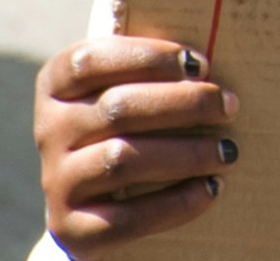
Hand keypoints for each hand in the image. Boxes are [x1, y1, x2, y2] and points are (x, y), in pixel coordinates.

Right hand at [35, 37, 238, 254]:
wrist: (93, 206)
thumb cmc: (125, 130)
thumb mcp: (123, 92)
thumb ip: (150, 71)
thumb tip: (210, 51)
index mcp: (56, 84)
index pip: (92, 60)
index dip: (149, 57)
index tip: (201, 64)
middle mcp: (50, 130)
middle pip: (118, 107)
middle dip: (184, 103)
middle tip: (229, 105)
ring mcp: (57, 181)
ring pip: (122, 160)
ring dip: (186, 153)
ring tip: (228, 150)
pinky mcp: (72, 227)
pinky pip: (127, 217)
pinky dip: (176, 202)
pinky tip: (211, 188)